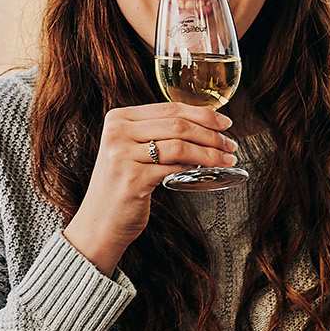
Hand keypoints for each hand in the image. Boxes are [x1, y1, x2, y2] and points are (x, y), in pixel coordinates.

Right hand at [62, 103, 237, 273]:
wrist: (99, 223)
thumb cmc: (122, 186)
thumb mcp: (132, 150)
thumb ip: (156, 133)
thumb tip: (204, 124)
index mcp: (118, 118)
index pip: (170, 107)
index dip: (203, 114)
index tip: (225, 123)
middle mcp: (117, 132)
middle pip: (177, 124)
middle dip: (211, 133)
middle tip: (230, 144)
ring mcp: (122, 155)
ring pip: (180, 145)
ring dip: (210, 153)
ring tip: (226, 159)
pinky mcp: (132, 179)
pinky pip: (174, 168)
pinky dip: (194, 169)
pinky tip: (207, 172)